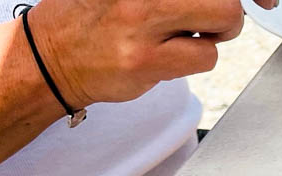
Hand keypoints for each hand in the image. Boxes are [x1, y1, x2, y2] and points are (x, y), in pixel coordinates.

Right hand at [27, 0, 278, 108]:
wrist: (52, 54)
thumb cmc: (102, 16)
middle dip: (228, 9)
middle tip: (206, 20)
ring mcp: (140, 19)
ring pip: (227, 19)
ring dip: (215, 34)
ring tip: (180, 35)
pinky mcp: (145, 58)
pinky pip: (207, 57)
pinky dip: (196, 59)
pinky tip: (164, 56)